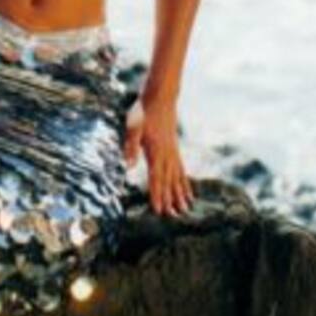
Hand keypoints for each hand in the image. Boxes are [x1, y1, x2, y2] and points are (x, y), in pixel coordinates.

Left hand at [123, 92, 193, 216]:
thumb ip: (130, 146)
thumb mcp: (132, 127)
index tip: (160, 211)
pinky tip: (187, 190)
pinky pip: (181, 169)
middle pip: (168, 182)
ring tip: (186, 209)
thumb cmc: (143, 112)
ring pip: (177, 177)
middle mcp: (167, 155)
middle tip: (174, 217)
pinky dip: (184, 181)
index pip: (156, 179)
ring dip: (180, 194)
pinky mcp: (174, 148)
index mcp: (155, 152)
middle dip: (170, 200)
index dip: (157, 196)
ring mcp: (173, 152)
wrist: (160, 97)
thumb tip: (128, 166)